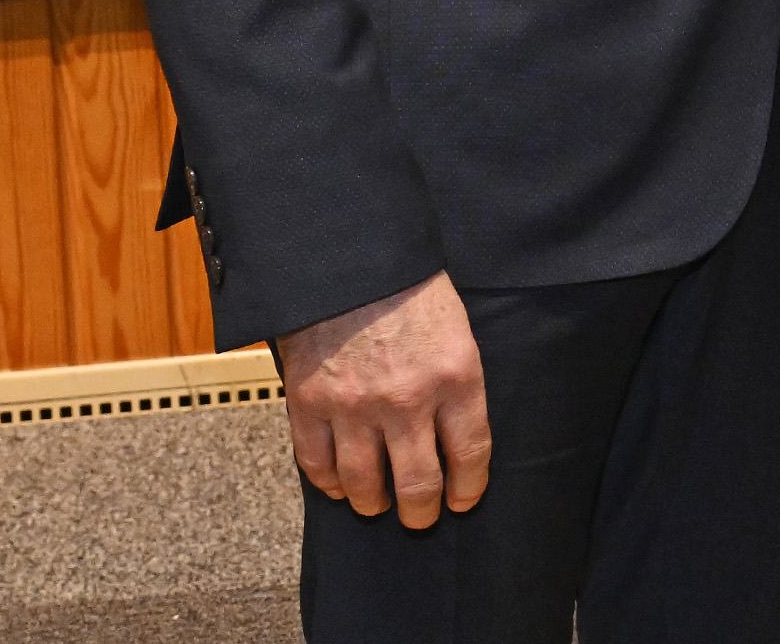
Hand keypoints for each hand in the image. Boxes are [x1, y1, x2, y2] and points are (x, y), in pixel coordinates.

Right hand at [274, 272, 489, 527]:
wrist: (348, 260)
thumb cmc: (410, 290)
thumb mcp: (456, 331)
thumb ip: (456, 384)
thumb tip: (454, 436)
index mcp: (456, 376)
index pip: (470, 453)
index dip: (468, 487)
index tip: (463, 500)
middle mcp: (407, 399)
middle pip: (417, 482)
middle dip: (422, 511)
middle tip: (421, 518)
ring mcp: (354, 405)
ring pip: (364, 484)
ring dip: (374, 503)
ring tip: (378, 504)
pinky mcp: (309, 404)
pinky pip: (317, 464)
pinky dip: (329, 484)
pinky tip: (340, 486)